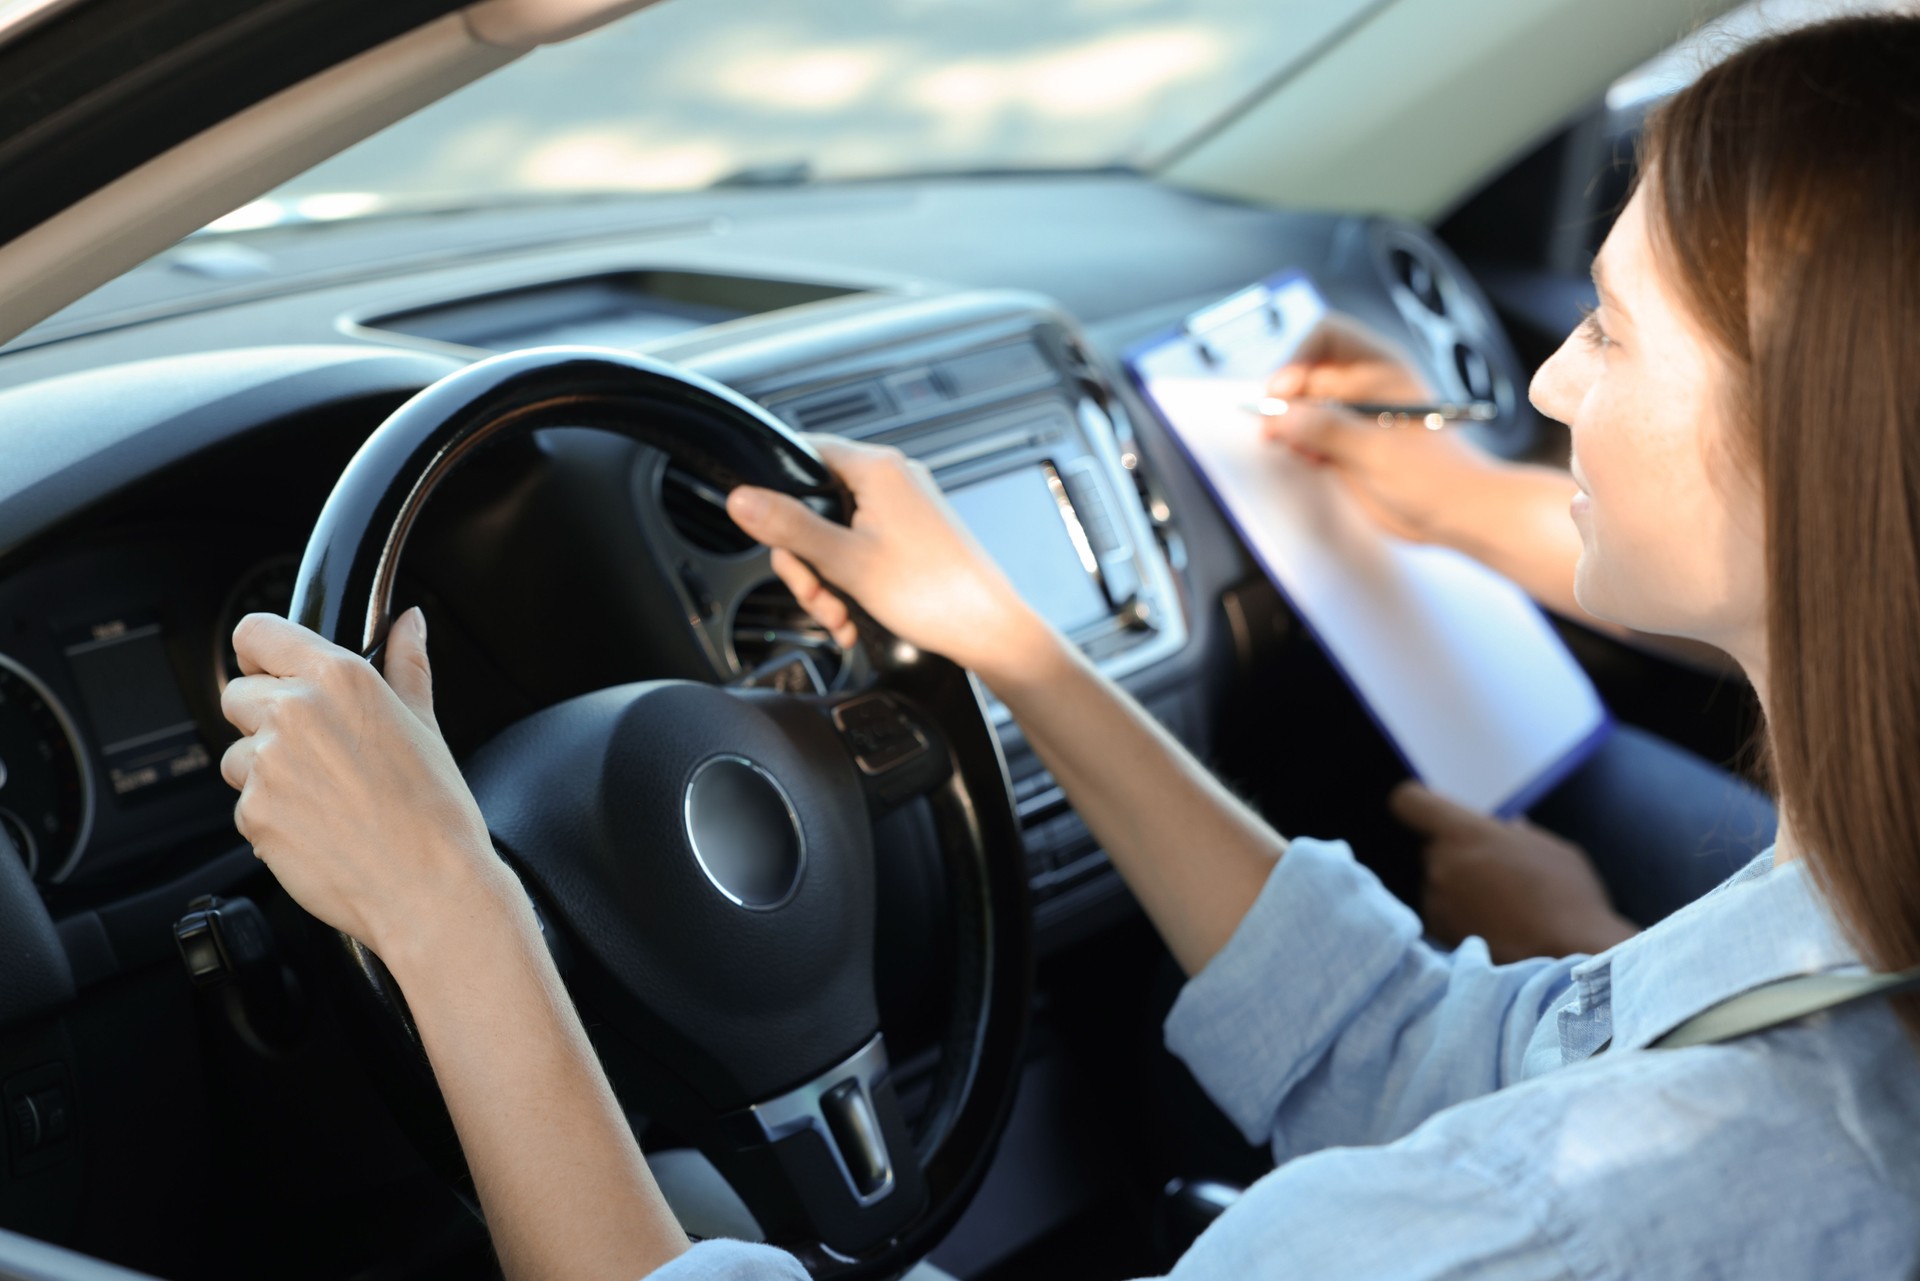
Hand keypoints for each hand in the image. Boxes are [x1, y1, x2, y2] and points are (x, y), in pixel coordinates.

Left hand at [220, 609, 516, 961]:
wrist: (430, 886)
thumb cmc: (436, 811)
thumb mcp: (426, 725)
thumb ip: (407, 665)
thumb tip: (410, 624)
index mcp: (338, 679)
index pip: (258, 633)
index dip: (259, 651)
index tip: (267, 667)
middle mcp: (294, 713)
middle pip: (237, 695)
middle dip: (264, 717)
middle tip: (314, 751)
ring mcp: (267, 765)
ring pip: (236, 755)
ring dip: (264, 771)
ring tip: (322, 797)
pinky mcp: (252, 814)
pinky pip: (245, 806)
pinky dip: (272, 817)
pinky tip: (319, 828)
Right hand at [724, 435, 1055, 682]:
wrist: (990, 632)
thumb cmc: (935, 594)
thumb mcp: (846, 561)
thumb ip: (789, 527)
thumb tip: (741, 498)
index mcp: (877, 469)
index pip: (803, 453)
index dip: (776, 491)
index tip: (770, 531)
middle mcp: (892, 480)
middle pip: (814, 505)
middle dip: (804, 559)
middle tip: (814, 594)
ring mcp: (904, 509)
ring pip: (835, 535)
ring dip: (825, 581)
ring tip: (838, 616)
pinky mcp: (911, 537)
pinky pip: (861, 550)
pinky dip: (848, 584)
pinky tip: (852, 618)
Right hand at [1264, 316, 1497, 543]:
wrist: (1458, 515)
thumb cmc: (1437, 477)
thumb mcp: (1379, 451)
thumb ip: (1328, 430)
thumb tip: (1282, 415)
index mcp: (1380, 368)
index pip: (1327, 336)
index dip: (1299, 355)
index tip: (1283, 390)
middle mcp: (1363, 386)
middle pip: (1306, 371)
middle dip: (1285, 395)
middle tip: (1273, 426)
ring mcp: (1352, 416)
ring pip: (1301, 404)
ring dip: (1287, 422)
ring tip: (1290, 444)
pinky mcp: (1344, 446)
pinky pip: (1306, 433)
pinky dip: (1297, 443)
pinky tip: (1309, 459)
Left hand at [1390, 781, 1636, 962]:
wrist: (1569, 962)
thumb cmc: (1568, 899)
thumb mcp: (1553, 852)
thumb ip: (1520, 835)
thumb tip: (1509, 828)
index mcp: (1463, 833)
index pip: (1409, 802)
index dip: (1418, 805)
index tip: (1434, 816)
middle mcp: (1439, 865)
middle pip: (1431, 849)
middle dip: (1456, 856)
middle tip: (1495, 872)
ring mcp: (1436, 903)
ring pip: (1437, 885)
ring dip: (1458, 890)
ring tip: (1503, 907)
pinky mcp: (1439, 937)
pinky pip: (1443, 917)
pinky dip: (1461, 920)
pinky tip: (1496, 929)